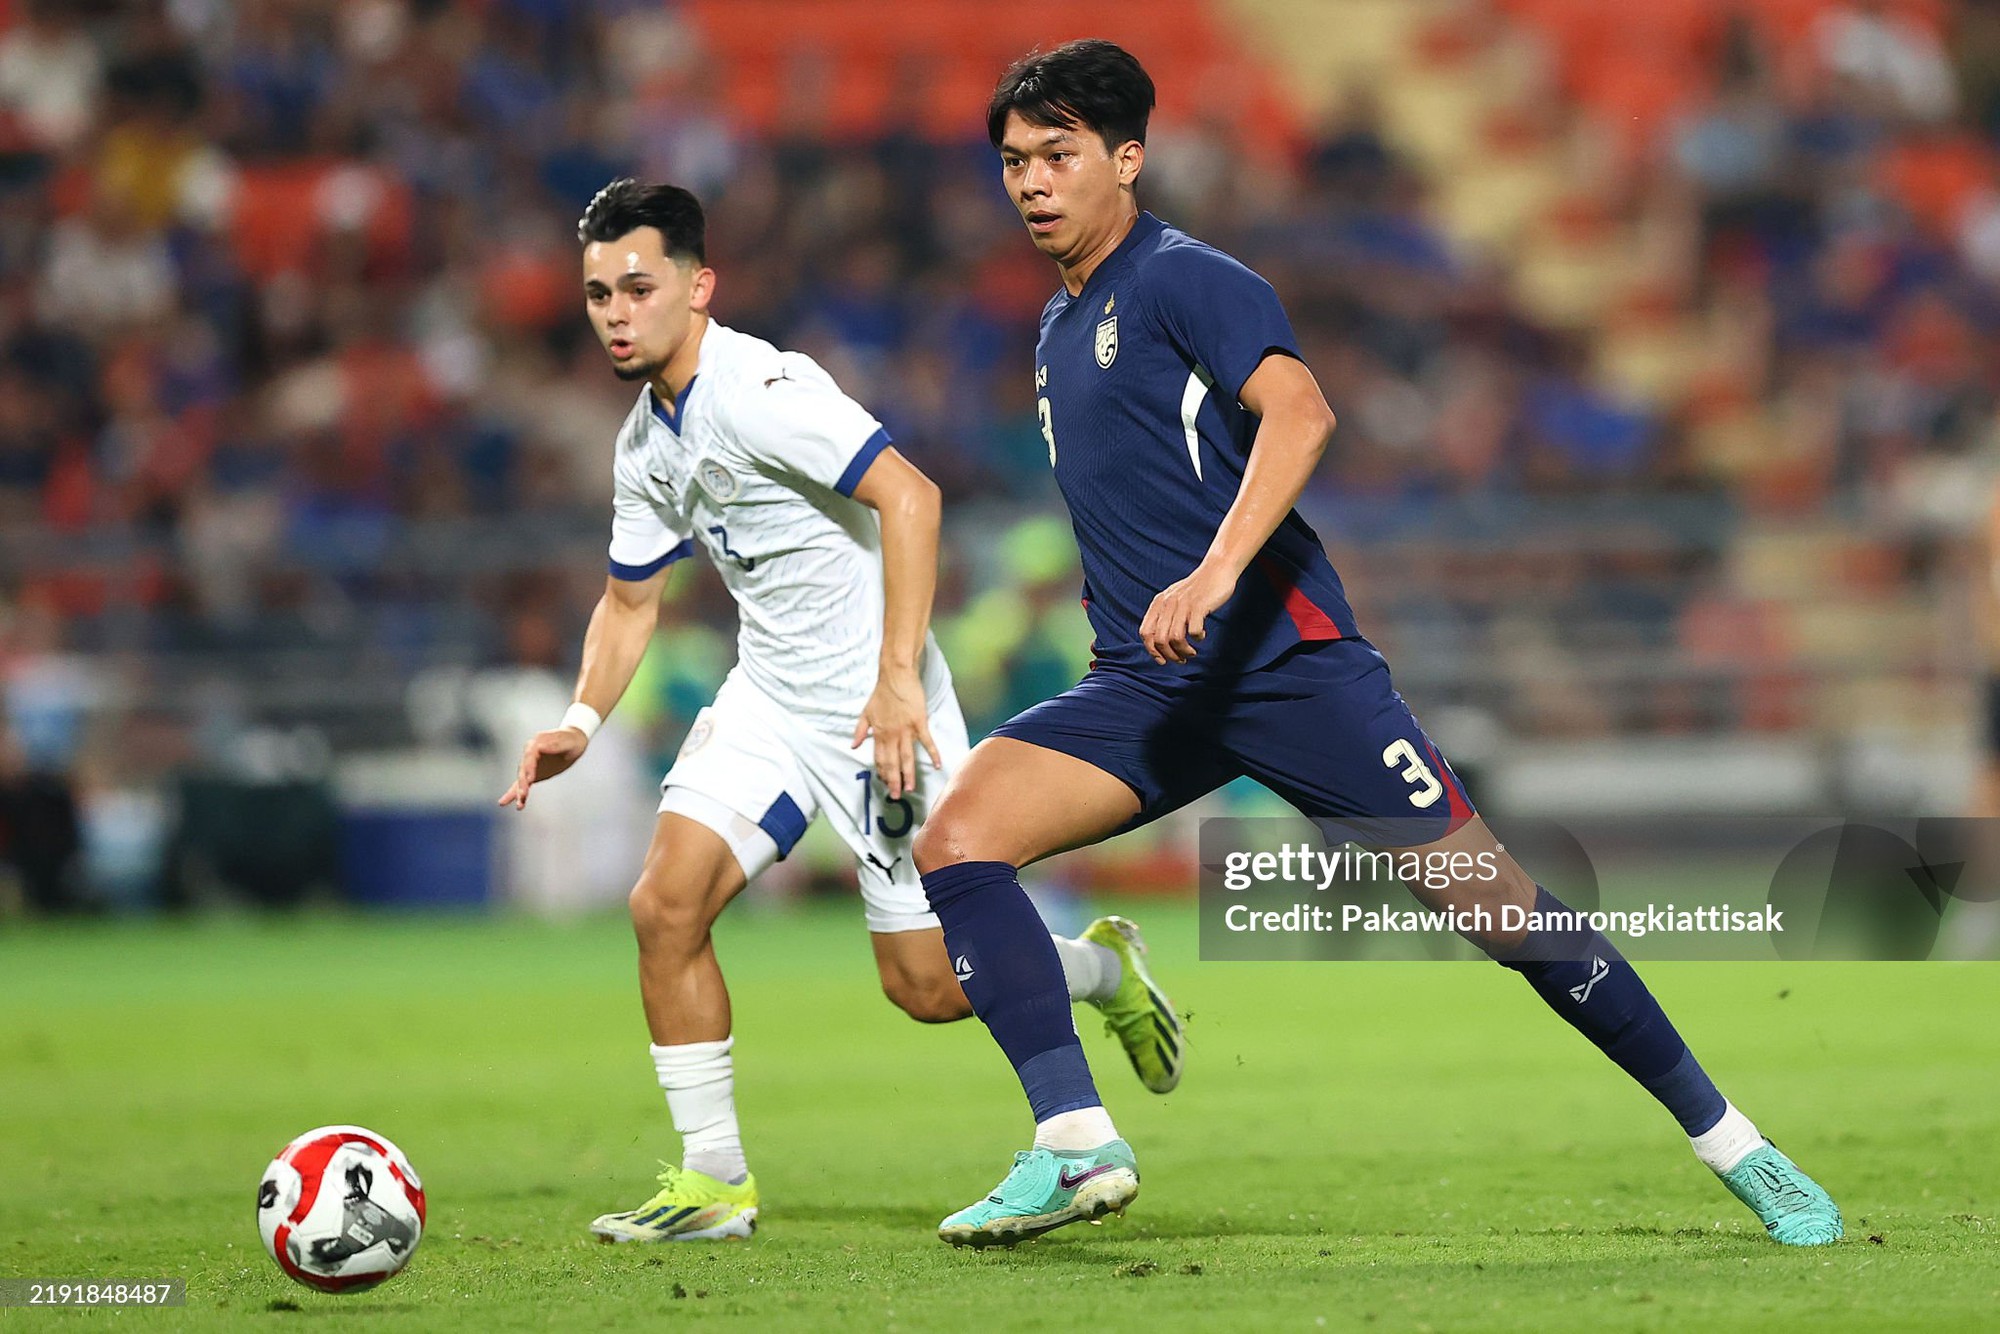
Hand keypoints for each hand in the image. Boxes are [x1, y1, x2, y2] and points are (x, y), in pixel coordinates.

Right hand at [497, 727, 589, 809]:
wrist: (573, 742)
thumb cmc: (569, 740)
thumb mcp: (565, 742)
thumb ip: (553, 745)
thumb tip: (540, 746)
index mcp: (535, 743)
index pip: (529, 757)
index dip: (529, 768)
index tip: (530, 779)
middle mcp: (528, 754)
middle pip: (523, 769)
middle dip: (522, 783)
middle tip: (523, 795)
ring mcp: (529, 764)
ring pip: (521, 779)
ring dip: (519, 792)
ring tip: (519, 805)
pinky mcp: (531, 774)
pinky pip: (521, 784)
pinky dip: (514, 793)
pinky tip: (503, 803)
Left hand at [851, 667, 942, 799]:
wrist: (896, 676)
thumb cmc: (882, 692)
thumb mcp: (866, 712)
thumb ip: (860, 731)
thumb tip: (853, 746)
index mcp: (879, 733)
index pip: (880, 758)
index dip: (882, 772)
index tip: (886, 783)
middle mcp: (892, 735)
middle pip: (892, 762)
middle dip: (894, 780)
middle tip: (897, 795)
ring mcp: (906, 730)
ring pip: (907, 757)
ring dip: (908, 774)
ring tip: (911, 788)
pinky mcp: (919, 723)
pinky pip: (927, 742)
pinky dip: (933, 754)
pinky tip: (937, 765)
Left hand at [1140, 559, 1239, 663]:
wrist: (1217, 568)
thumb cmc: (1198, 588)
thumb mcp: (1175, 598)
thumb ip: (1166, 615)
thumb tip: (1160, 642)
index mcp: (1159, 603)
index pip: (1145, 632)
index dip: (1151, 651)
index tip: (1163, 661)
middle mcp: (1168, 603)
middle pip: (1159, 640)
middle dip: (1170, 655)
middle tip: (1181, 659)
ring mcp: (1183, 604)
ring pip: (1175, 638)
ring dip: (1183, 651)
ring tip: (1191, 653)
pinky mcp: (1199, 606)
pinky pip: (1194, 631)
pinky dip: (1197, 638)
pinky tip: (1202, 635)